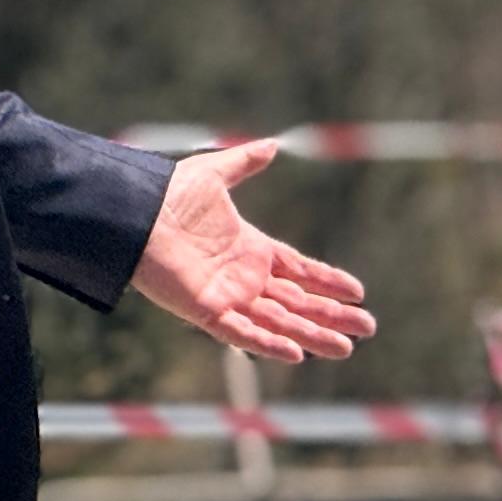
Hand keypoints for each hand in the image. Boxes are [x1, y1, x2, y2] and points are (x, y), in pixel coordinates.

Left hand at [133, 142, 375, 362]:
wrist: (134, 214)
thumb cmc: (167, 195)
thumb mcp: (213, 173)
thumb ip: (244, 163)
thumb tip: (272, 146)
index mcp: (250, 249)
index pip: (300, 270)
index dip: (328, 281)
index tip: (358, 292)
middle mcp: (244, 277)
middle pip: (299, 302)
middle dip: (333, 316)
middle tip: (367, 329)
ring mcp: (227, 296)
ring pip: (280, 321)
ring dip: (312, 335)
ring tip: (346, 350)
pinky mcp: (206, 311)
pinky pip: (242, 333)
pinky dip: (268, 343)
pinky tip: (297, 355)